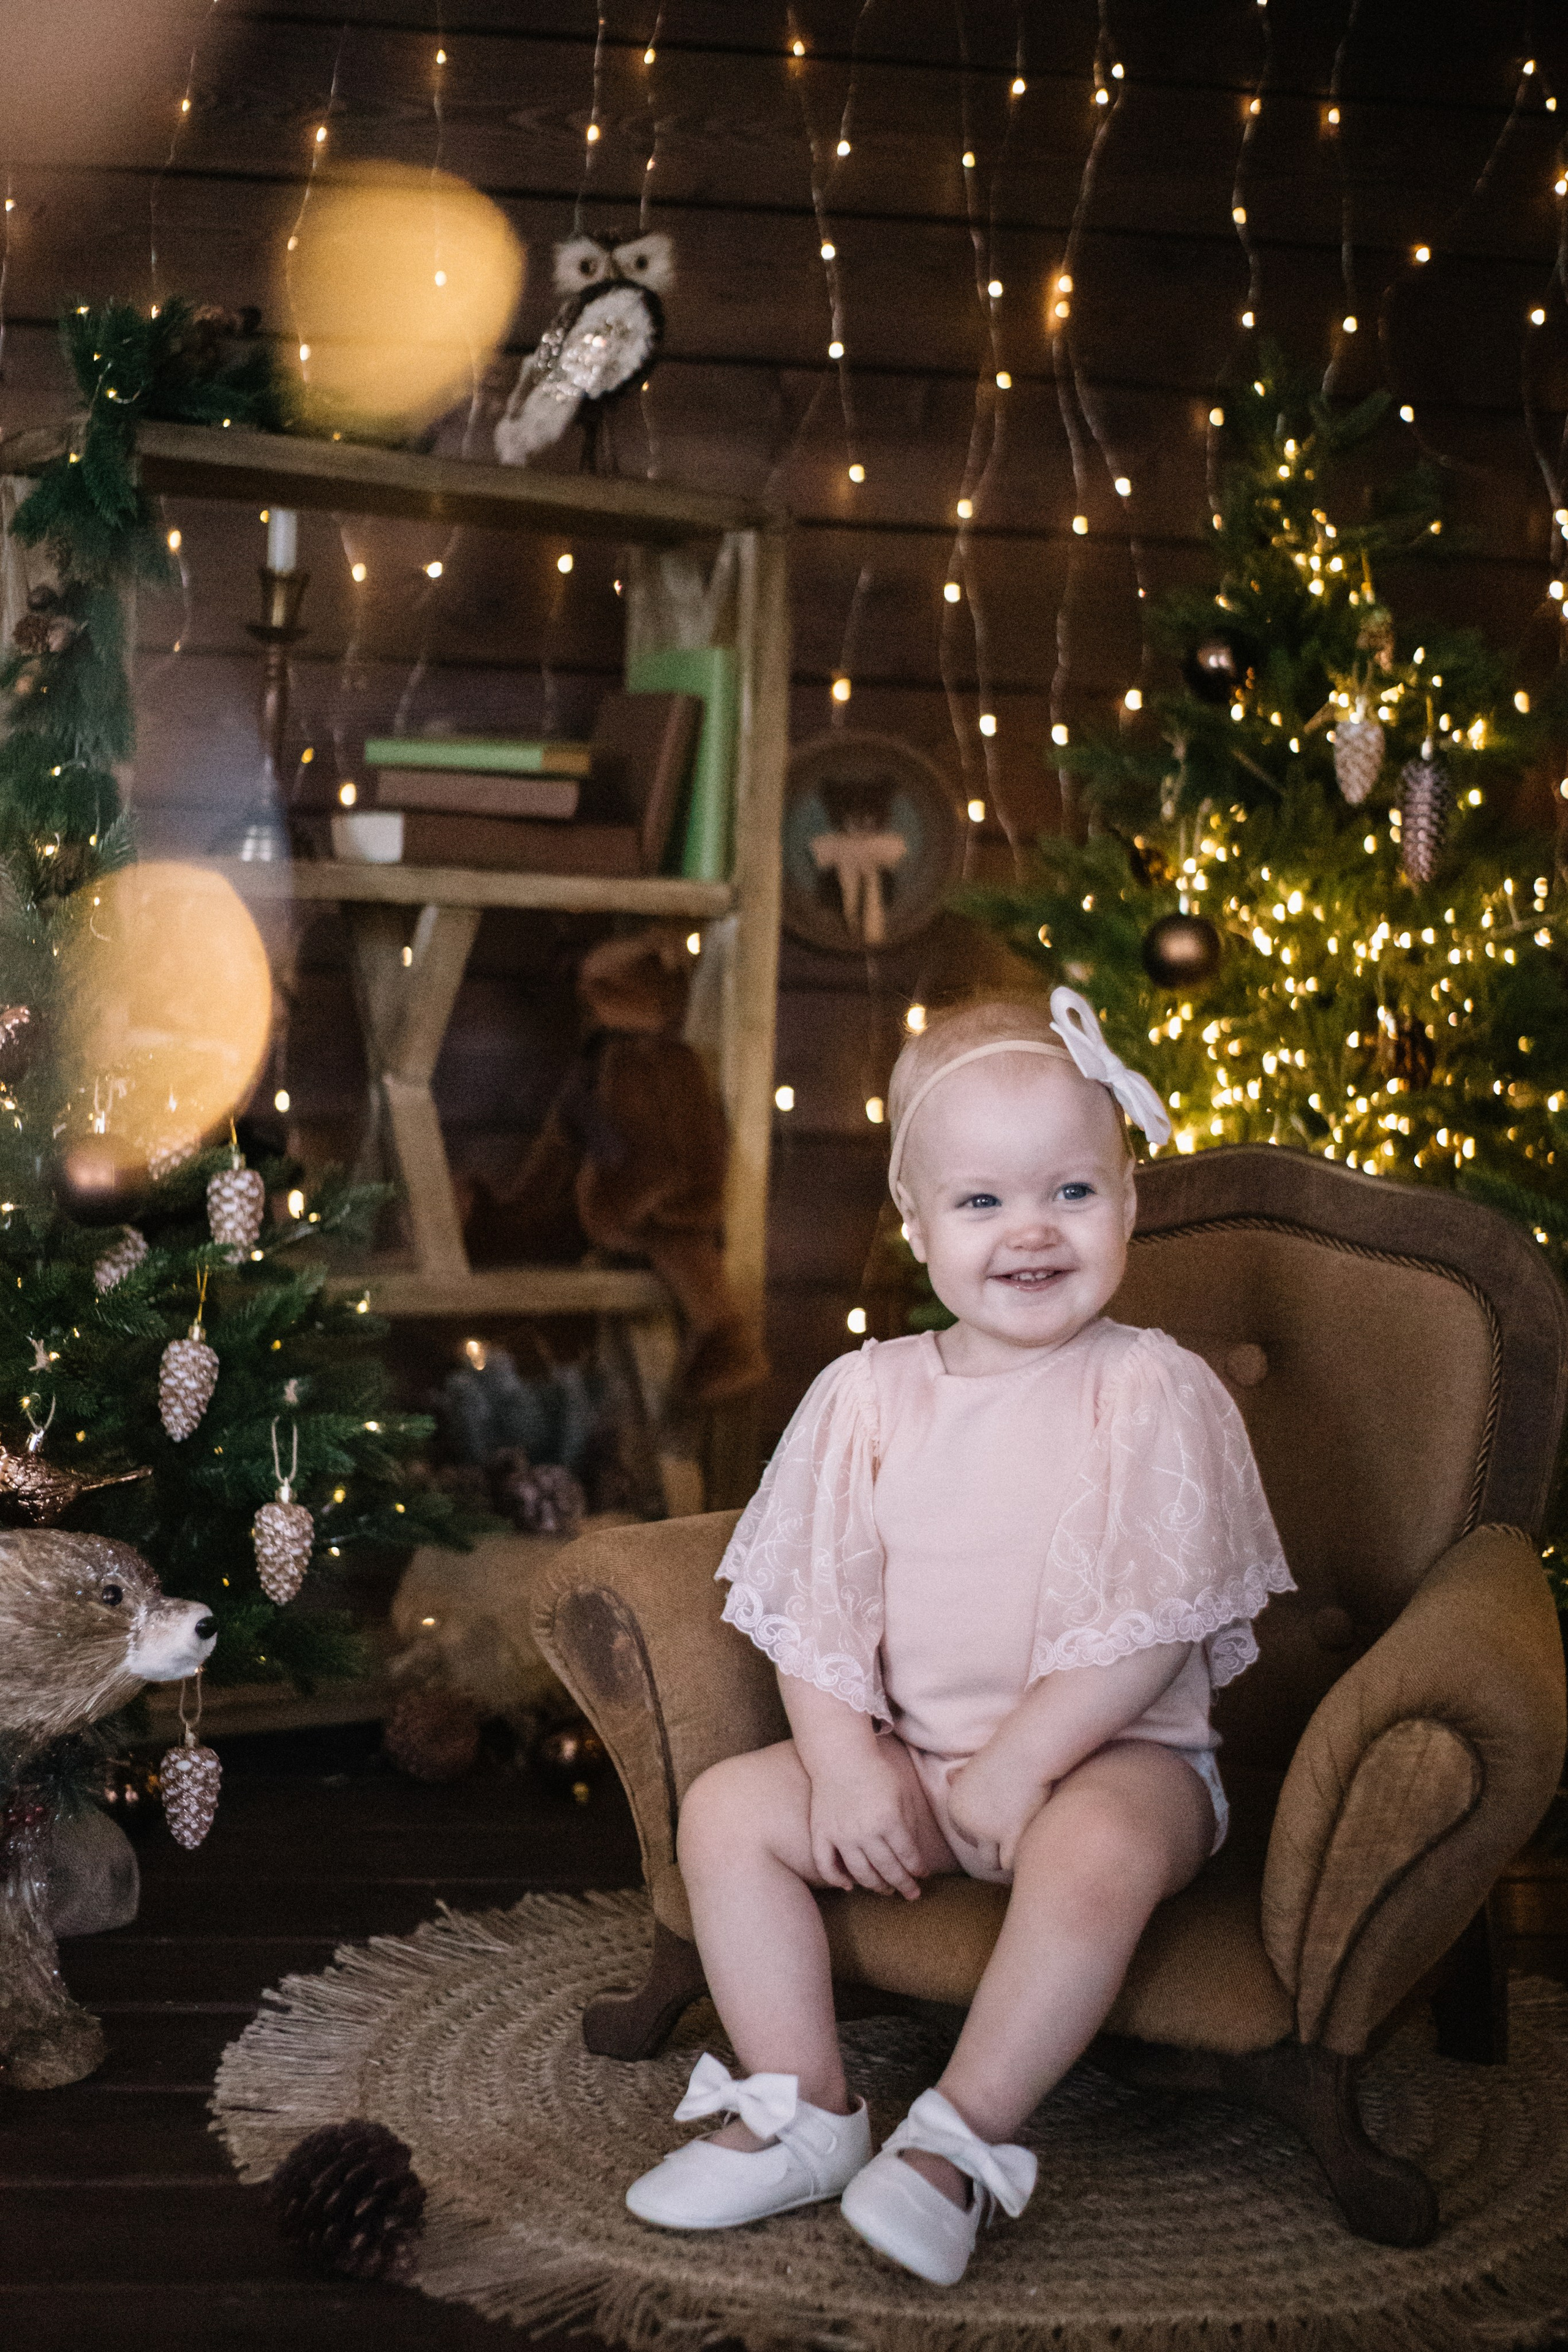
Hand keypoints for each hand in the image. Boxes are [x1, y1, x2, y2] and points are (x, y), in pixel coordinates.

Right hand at [806, 1744, 928, 1899]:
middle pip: (887, 1869)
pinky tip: (849, 1886)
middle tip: (912, 1893)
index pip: (908, 1856)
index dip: (918, 1869)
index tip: (923, 1875)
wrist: (840, 1757)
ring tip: (886, 1890)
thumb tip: (913, 1854)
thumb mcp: (902, 1794)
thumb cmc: (876, 1773)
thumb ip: (909, 1824)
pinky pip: (825, 1865)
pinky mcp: (821, 1834)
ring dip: (876, 1886)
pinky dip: (836, 1880)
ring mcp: (840, 1835)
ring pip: (860, 1874)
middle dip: (903, 1884)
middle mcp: (865, 1832)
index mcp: (888, 1820)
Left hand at [945, 1740, 1051, 1875]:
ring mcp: (987, 1832)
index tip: (1001, 1818)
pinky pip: (1011, 1863)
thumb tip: (949, 1776)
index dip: (983, 1832)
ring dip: (1007, 1856)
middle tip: (1014, 1829)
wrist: (1025, 1751)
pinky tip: (1030, 1842)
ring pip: (993, 1863)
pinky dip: (1021, 1857)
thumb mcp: (976, 1765)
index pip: (965, 1835)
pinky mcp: (1010, 1836)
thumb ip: (962, 1778)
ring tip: (1021, 1842)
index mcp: (955, 1807)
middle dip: (996, 1846)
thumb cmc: (1005, 1754)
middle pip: (979, 1852)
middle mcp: (966, 1822)